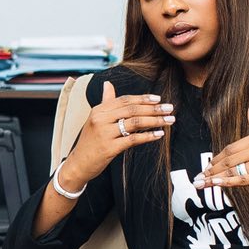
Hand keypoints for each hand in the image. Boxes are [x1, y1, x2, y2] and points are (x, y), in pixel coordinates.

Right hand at [59, 91, 174, 187]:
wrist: (78, 164)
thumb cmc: (90, 141)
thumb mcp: (94, 120)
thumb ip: (105, 102)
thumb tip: (108, 84)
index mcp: (98, 110)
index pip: (125, 100)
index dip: (143, 98)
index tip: (158, 99)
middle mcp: (100, 119)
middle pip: (132, 110)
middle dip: (154, 109)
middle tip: (170, 108)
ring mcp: (104, 134)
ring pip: (135, 123)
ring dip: (155, 121)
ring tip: (169, 120)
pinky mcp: (109, 148)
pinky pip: (133, 139)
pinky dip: (148, 136)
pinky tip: (159, 134)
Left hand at [196, 105, 248, 191]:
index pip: (231, 148)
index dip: (217, 157)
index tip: (209, 164)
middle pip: (228, 159)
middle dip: (212, 168)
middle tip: (200, 175)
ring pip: (232, 170)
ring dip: (214, 178)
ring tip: (201, 183)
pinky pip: (241, 179)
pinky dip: (227, 182)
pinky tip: (216, 185)